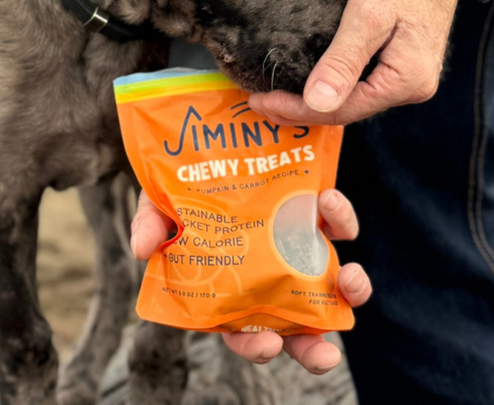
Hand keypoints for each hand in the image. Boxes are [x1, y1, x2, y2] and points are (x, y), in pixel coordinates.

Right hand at [131, 189, 370, 374]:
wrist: (210, 139)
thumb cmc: (180, 185)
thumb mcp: (158, 205)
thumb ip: (150, 226)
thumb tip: (141, 250)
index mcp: (229, 284)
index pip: (242, 331)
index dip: (255, 346)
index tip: (270, 346)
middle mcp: (268, 271)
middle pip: (295, 323)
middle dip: (313, 346)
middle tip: (325, 354)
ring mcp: (295, 244)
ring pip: (330, 282)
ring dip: (349, 288)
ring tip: (352, 279)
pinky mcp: (315, 212)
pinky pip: (337, 224)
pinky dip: (340, 218)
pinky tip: (328, 201)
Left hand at [249, 0, 460, 125]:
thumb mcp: (366, 15)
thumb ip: (342, 61)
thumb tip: (317, 103)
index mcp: (405, 81)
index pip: (341, 110)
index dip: (296, 109)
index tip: (259, 100)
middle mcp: (410, 88)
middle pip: (346, 110)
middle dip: (300, 109)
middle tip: (258, 102)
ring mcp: (407, 77)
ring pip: (351, 100)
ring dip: (312, 101)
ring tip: (273, 97)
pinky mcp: (400, 64)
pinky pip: (359, 85)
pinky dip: (330, 85)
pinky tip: (306, 82)